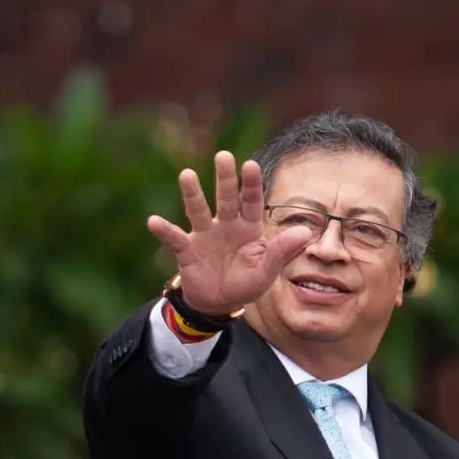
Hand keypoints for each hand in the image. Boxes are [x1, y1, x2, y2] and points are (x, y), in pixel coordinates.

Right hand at [146, 151, 313, 317]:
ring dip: (192, 194)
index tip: (250, 165)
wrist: (218, 303)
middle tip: (223, 155)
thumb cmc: (245, 284)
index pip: (251, 201)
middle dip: (224, 178)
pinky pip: (175, 238)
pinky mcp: (187, 250)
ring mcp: (204, 235)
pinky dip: (164, 231)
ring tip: (187, 175)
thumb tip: (305, 232)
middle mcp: (226, 225)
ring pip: (198, 210)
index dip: (250, 184)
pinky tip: (153, 222)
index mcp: (248, 227)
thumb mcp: (266, 272)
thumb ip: (282, 252)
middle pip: (225, 198)